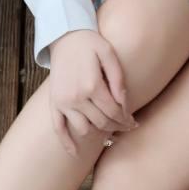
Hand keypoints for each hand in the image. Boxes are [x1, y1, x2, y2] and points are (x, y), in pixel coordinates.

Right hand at [48, 29, 138, 157]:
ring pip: (84, 129)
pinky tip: (75, 153)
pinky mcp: (54, 103)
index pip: (114, 112)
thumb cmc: (90, 43)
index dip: (126, 120)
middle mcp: (76, 97)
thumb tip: (124, 104)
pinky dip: (66, 142)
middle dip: (117, 127)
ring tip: (109, 130)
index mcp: (92, 85)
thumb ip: (118, 80)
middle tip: (127, 126)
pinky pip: (58, 128)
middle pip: (102, 123)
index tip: (134, 122)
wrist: (64, 35)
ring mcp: (63, 102)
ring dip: (99, 133)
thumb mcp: (109, 54)